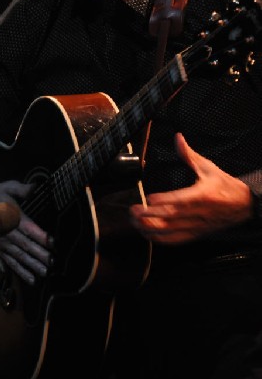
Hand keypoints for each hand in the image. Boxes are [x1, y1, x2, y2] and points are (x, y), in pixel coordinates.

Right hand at [0, 179, 53, 284]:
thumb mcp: (7, 187)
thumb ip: (22, 189)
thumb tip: (36, 187)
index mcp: (12, 216)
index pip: (30, 228)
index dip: (41, 236)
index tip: (53, 243)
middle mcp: (7, 232)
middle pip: (26, 245)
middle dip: (40, 254)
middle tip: (52, 263)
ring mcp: (1, 242)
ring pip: (18, 256)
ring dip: (32, 265)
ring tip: (44, 273)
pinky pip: (9, 261)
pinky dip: (20, 271)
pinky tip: (30, 278)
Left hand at [129, 133, 252, 242]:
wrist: (243, 205)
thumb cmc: (225, 186)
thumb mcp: (208, 167)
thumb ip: (189, 154)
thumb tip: (178, 138)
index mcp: (202, 195)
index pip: (180, 200)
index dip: (163, 201)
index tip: (149, 198)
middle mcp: (198, 213)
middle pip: (171, 217)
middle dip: (149, 216)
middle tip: (134, 210)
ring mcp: (196, 226)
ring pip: (170, 231)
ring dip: (150, 228)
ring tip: (135, 221)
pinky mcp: (195, 234)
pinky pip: (175, 240)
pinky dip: (159, 239)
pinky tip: (147, 233)